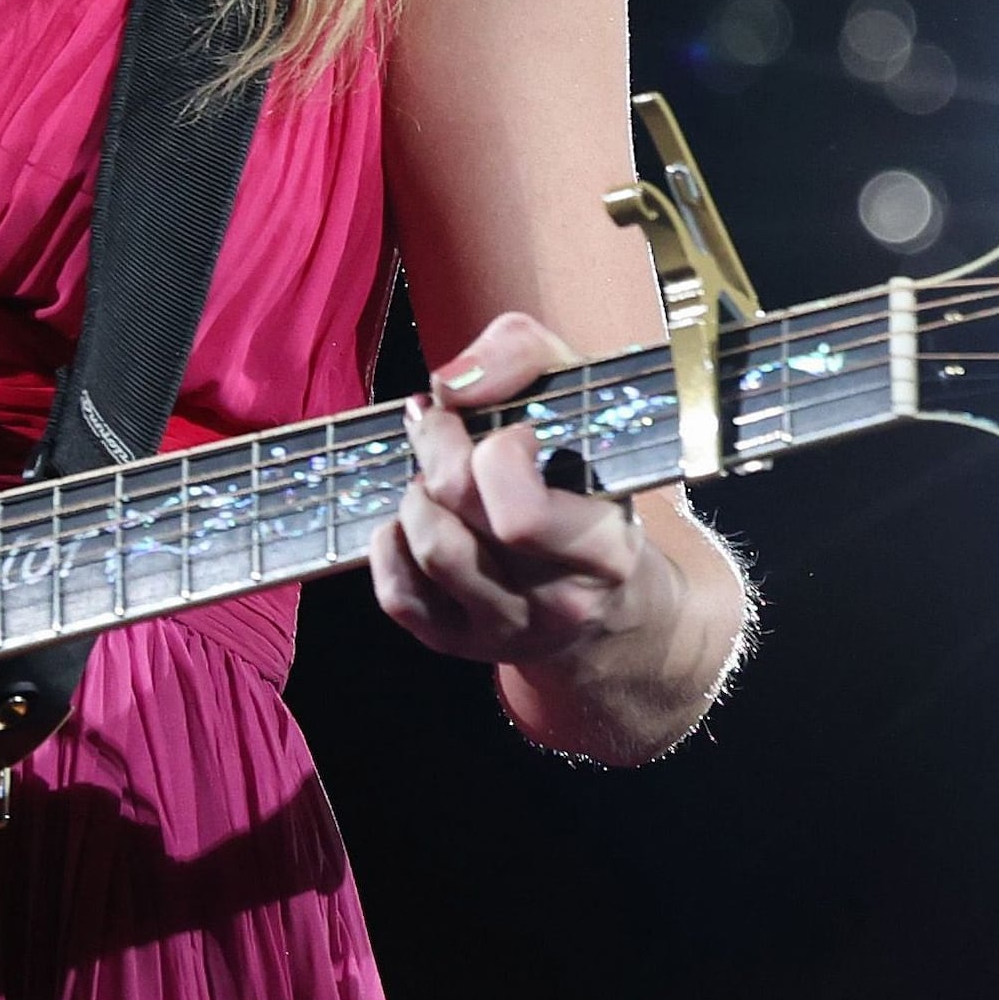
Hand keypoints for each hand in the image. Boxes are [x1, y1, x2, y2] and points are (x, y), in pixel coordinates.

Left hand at [370, 310, 679, 702]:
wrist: (607, 601)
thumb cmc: (587, 480)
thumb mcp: (584, 400)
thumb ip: (525, 355)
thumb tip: (450, 383)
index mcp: (604, 550)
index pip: (520, 513)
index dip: (498, 451)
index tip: (511, 431)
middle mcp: (557, 601)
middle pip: (458, 508)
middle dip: (439, 446)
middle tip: (445, 424)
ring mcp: (503, 631)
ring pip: (427, 546)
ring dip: (417, 493)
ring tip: (437, 477)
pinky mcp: (455, 644)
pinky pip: (395, 592)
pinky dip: (391, 542)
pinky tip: (420, 518)